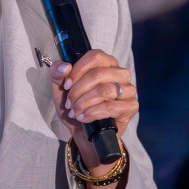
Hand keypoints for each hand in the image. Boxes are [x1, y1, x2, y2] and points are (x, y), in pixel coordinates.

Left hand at [50, 49, 137, 168]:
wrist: (83, 131)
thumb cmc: (74, 105)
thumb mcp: (60, 88)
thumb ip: (57, 73)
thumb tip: (64, 66)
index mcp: (105, 63)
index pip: (95, 56)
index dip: (78, 70)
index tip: (66, 85)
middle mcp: (120, 73)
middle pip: (98, 74)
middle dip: (78, 90)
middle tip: (69, 103)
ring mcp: (128, 90)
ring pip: (105, 90)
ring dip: (84, 103)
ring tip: (75, 112)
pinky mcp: (132, 107)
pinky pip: (111, 107)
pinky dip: (92, 113)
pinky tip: (83, 118)